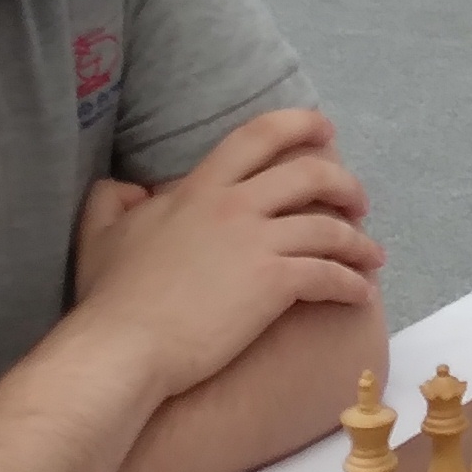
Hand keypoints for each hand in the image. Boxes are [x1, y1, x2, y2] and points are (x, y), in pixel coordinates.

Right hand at [60, 107, 385, 410]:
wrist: (124, 346)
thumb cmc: (111, 297)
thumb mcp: (99, 233)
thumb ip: (112, 199)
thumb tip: (128, 189)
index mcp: (199, 188)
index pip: (257, 136)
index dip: (298, 125)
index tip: (323, 131)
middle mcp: (234, 205)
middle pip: (310, 174)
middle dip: (345, 183)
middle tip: (360, 201)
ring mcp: (257, 243)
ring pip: (329, 227)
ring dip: (359, 241)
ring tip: (372, 257)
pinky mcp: (274, 284)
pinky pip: (330, 275)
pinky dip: (352, 283)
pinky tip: (361, 294)